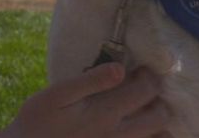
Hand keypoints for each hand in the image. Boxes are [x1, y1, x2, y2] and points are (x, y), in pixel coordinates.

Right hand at [0, 63, 170, 137]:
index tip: (142, 69)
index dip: (150, 76)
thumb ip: (91, 80)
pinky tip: (139, 130)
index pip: (146, 90)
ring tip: (146, 111)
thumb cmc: (38, 120)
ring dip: (160, 123)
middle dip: (160, 99)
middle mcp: (119, 134)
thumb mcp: (58, 94)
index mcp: (106, 112)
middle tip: (146, 89)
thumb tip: (120, 68)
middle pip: (160, 116)